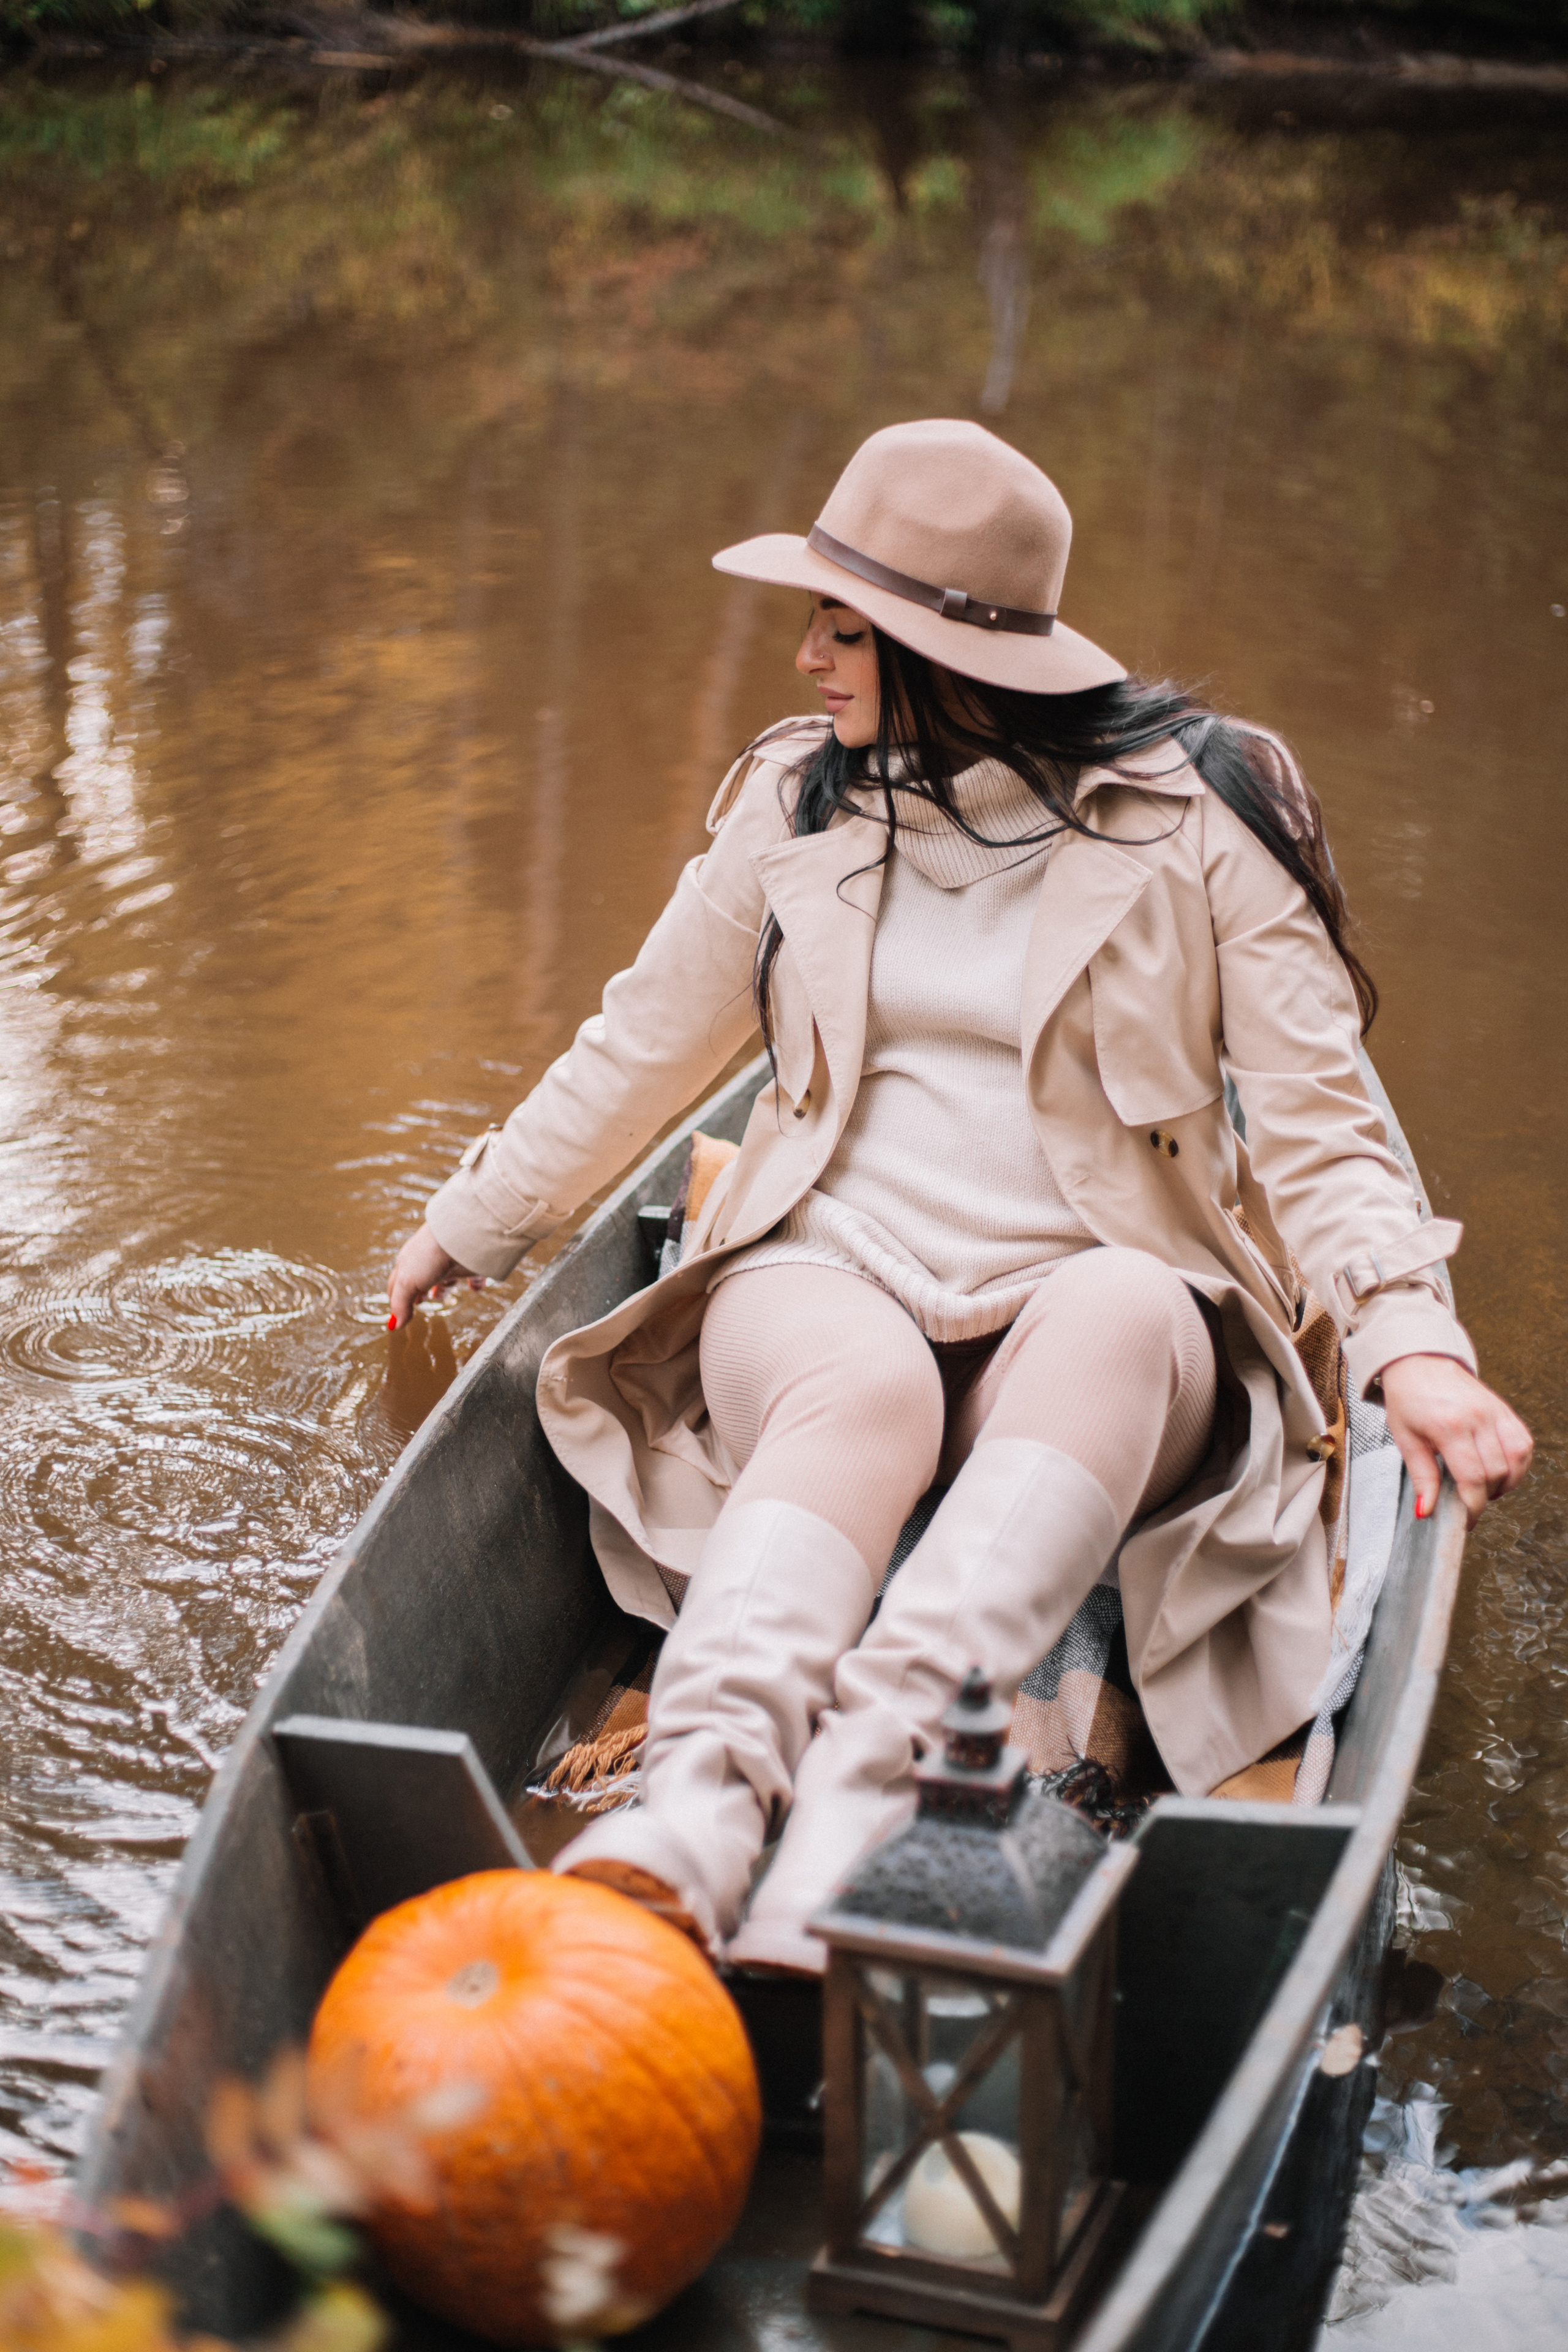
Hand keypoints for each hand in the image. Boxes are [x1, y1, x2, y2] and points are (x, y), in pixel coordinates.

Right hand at [387, 1224, 483, 1330]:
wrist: (460, 1236)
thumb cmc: (428, 1255)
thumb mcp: (407, 1283)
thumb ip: (400, 1305)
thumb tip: (394, 1326)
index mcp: (409, 1263)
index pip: (398, 1283)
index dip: (396, 1297)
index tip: (398, 1312)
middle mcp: (428, 1262)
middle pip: (421, 1280)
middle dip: (418, 1292)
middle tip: (419, 1302)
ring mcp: (449, 1263)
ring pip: (445, 1278)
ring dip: (442, 1288)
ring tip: (440, 1297)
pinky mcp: (470, 1266)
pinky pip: (473, 1276)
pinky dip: (474, 1283)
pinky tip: (474, 1288)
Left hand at [1378, 1354, 1531, 1528]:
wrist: (1419, 1362)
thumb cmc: (1408, 1398)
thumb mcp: (1405, 1439)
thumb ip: (1422, 1477)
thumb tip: (1426, 1511)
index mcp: (1449, 1425)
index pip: (1472, 1478)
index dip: (1472, 1507)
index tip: (1464, 1520)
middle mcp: (1477, 1417)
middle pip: (1497, 1473)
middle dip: (1484, 1496)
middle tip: (1467, 1501)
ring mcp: (1494, 1411)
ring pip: (1517, 1460)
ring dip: (1505, 1482)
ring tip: (1483, 1486)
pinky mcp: (1504, 1409)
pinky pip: (1523, 1443)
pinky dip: (1517, 1463)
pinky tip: (1499, 1469)